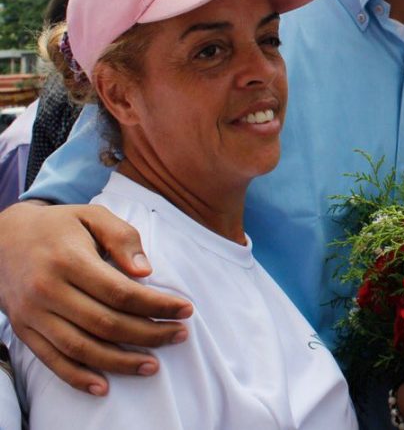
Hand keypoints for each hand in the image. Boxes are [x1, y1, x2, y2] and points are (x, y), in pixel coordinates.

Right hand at [0, 201, 192, 394]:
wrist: (3, 238)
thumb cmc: (60, 226)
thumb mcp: (92, 216)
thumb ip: (122, 237)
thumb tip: (145, 272)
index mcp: (69, 260)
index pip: (120, 292)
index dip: (156, 305)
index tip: (186, 310)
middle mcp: (48, 290)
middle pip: (105, 323)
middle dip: (149, 333)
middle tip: (181, 335)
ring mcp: (33, 314)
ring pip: (81, 347)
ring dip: (120, 362)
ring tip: (153, 365)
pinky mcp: (24, 330)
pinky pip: (52, 360)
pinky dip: (77, 377)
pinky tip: (104, 386)